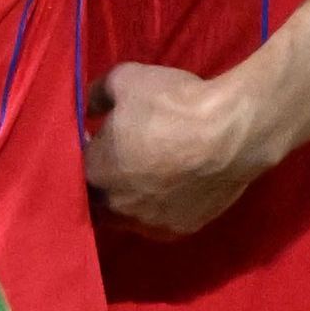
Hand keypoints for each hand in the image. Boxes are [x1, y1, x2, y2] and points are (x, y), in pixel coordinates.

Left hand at [85, 60, 271, 232]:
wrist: (234, 131)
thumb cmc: (174, 105)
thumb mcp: (125, 79)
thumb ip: (97, 94)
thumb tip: (87, 106)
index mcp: (94, 173)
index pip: (75, 167)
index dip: (86, 152)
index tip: (98, 138)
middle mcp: (115, 206)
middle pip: (97, 197)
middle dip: (103, 180)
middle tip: (121, 158)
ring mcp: (149, 223)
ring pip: (128, 214)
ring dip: (130, 198)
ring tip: (148, 175)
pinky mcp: (180, 230)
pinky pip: (160, 221)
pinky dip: (161, 207)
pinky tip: (172, 188)